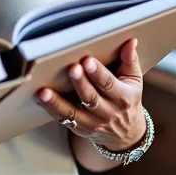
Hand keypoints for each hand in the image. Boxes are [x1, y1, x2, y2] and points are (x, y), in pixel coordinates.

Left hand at [35, 38, 145, 152]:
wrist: (127, 133)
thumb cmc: (128, 100)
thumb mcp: (134, 81)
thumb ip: (130, 61)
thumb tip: (130, 41)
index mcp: (122, 98)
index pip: (109, 84)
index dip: (98, 73)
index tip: (87, 60)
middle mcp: (108, 112)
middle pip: (91, 98)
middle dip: (80, 83)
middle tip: (71, 68)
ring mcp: (93, 123)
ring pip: (73, 113)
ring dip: (57, 102)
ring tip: (44, 91)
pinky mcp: (80, 129)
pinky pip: (64, 120)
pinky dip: (51, 109)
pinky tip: (41, 99)